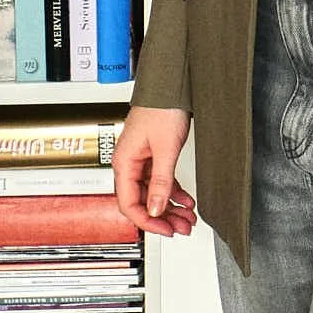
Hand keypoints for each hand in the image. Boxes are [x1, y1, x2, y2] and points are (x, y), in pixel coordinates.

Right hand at [113, 105, 197, 237]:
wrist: (172, 82)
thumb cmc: (162, 106)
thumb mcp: (166, 148)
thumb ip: (161, 182)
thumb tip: (156, 209)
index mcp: (124, 162)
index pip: (129, 204)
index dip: (147, 221)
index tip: (165, 230)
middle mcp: (130, 162)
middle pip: (143, 200)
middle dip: (163, 217)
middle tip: (182, 228)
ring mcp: (142, 158)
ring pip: (154, 192)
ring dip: (171, 206)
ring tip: (188, 218)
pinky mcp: (154, 153)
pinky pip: (162, 180)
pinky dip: (174, 191)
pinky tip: (186, 200)